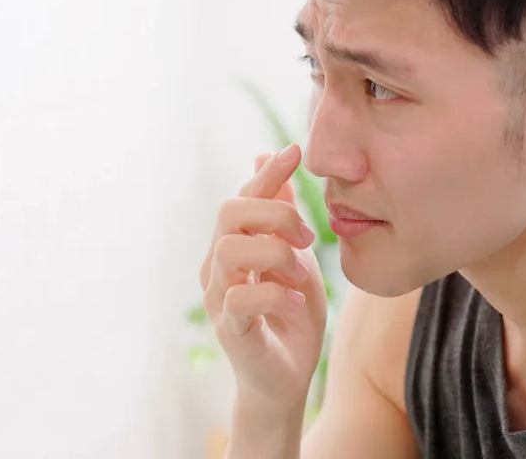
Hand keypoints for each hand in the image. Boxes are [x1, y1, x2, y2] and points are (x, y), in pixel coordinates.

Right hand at [199, 144, 326, 413]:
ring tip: (300, 273)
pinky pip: (240, 297)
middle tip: (307, 236)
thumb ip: (282, 213)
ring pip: (230, 250)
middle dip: (274, 214)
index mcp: (234, 244)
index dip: (268, 173)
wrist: (289, 374)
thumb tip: (267, 158)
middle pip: (229, 213)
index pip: (243, 197)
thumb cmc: (290, 313)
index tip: (296, 151)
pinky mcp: (229, 329)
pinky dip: (274, 292)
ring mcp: (219, 298)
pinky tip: (294, 299)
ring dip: (275, 254)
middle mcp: (218, 266)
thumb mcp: (296, 254)